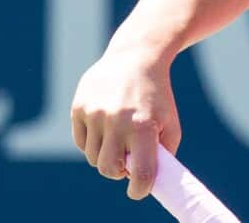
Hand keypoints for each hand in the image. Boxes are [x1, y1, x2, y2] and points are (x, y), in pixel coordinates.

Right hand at [71, 45, 181, 199]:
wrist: (136, 57)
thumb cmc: (157, 96)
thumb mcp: (170, 122)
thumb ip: (163, 154)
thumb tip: (148, 181)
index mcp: (143, 126)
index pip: (139, 172)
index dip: (139, 189)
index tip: (138, 191)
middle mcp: (116, 121)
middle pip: (108, 170)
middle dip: (118, 172)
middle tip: (128, 163)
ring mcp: (94, 114)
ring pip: (93, 158)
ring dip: (106, 155)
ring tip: (119, 138)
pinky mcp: (78, 108)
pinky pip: (81, 142)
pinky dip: (92, 142)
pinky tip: (106, 125)